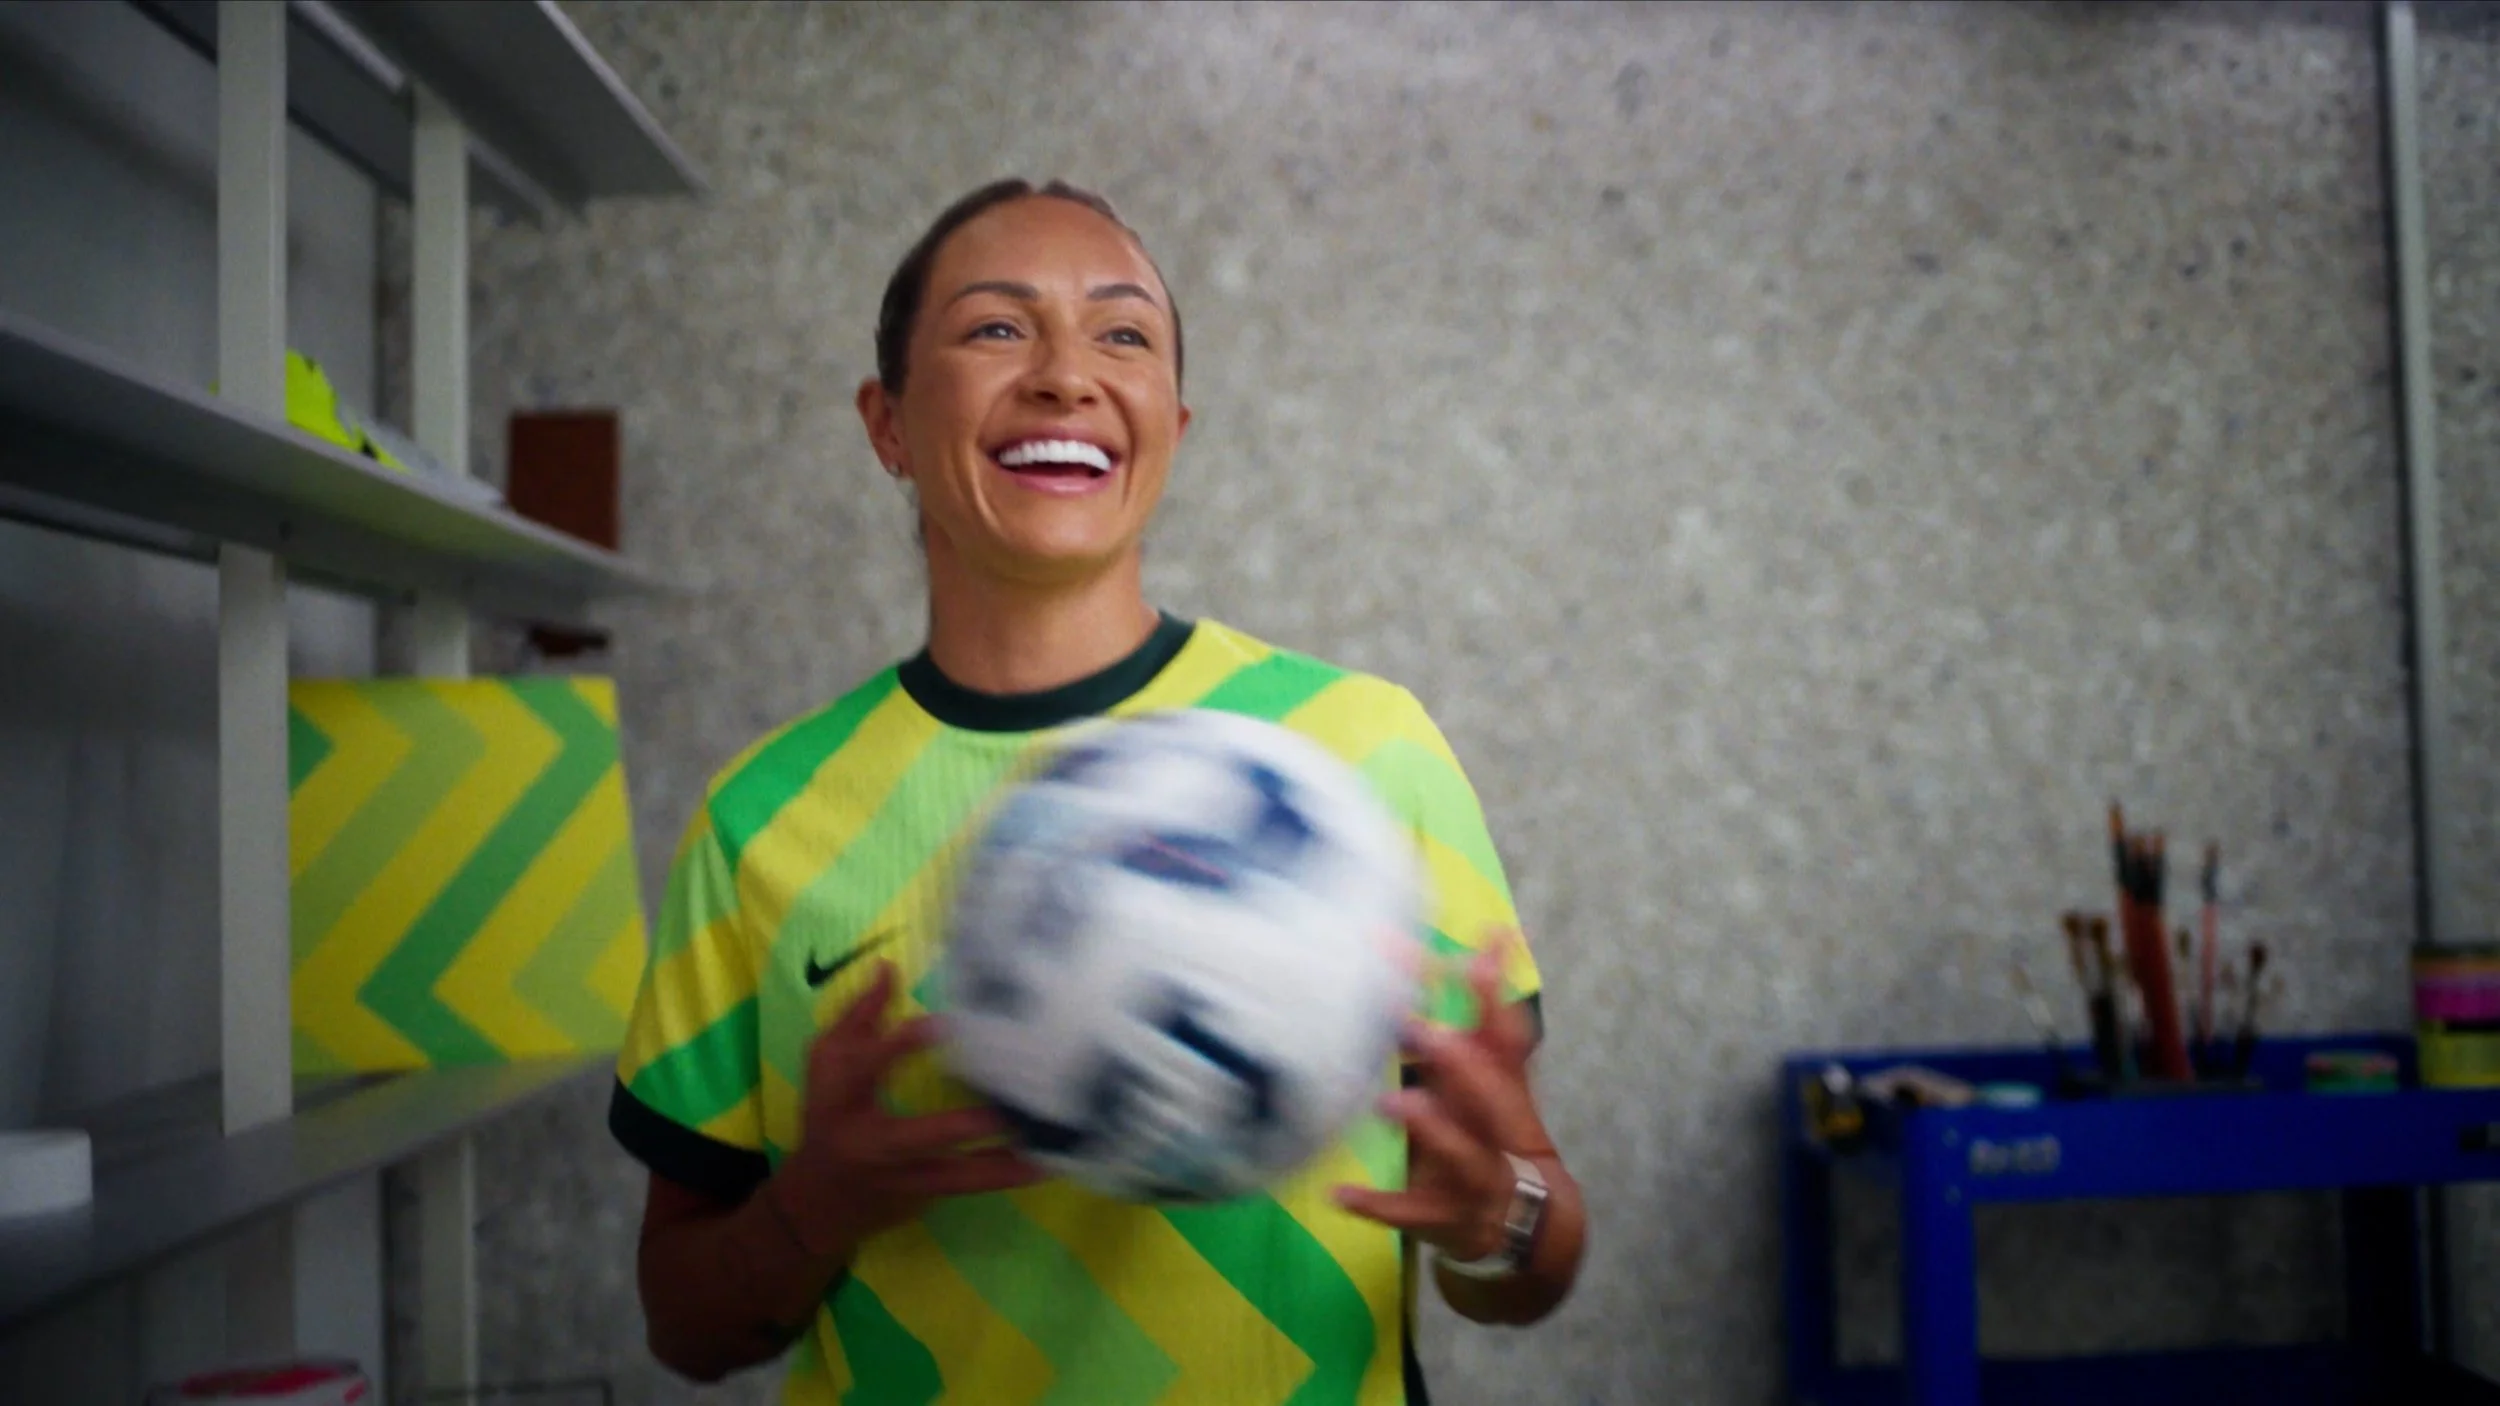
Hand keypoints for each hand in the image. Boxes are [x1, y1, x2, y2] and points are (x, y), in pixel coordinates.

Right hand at [770, 962, 1044, 1255]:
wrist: (820, 1200)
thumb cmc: (828, 1116)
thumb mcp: (827, 1064)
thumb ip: (858, 1017)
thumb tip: (889, 967)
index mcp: (844, 1101)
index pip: (868, 1069)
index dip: (900, 1046)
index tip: (944, 1023)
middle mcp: (874, 1145)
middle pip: (921, 1138)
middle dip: (967, 1126)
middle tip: (1011, 1109)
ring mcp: (905, 1176)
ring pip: (959, 1175)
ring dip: (1005, 1163)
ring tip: (1048, 1147)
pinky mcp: (929, 1194)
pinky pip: (973, 1186)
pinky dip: (1008, 1175)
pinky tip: (1049, 1163)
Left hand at [1332, 930, 1551, 1260]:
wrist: (1528, 1224)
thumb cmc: (1495, 1135)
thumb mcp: (1498, 1079)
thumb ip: (1487, 1015)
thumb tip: (1490, 938)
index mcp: (1505, 1091)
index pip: (1503, 1034)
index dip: (1488, 990)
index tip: (1474, 940)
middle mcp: (1496, 1130)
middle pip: (1488, 1093)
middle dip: (1460, 1061)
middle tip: (1420, 1029)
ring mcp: (1477, 1176)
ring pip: (1463, 1153)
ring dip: (1430, 1128)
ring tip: (1391, 1102)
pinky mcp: (1446, 1217)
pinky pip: (1410, 1212)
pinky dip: (1376, 1204)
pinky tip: (1338, 1192)